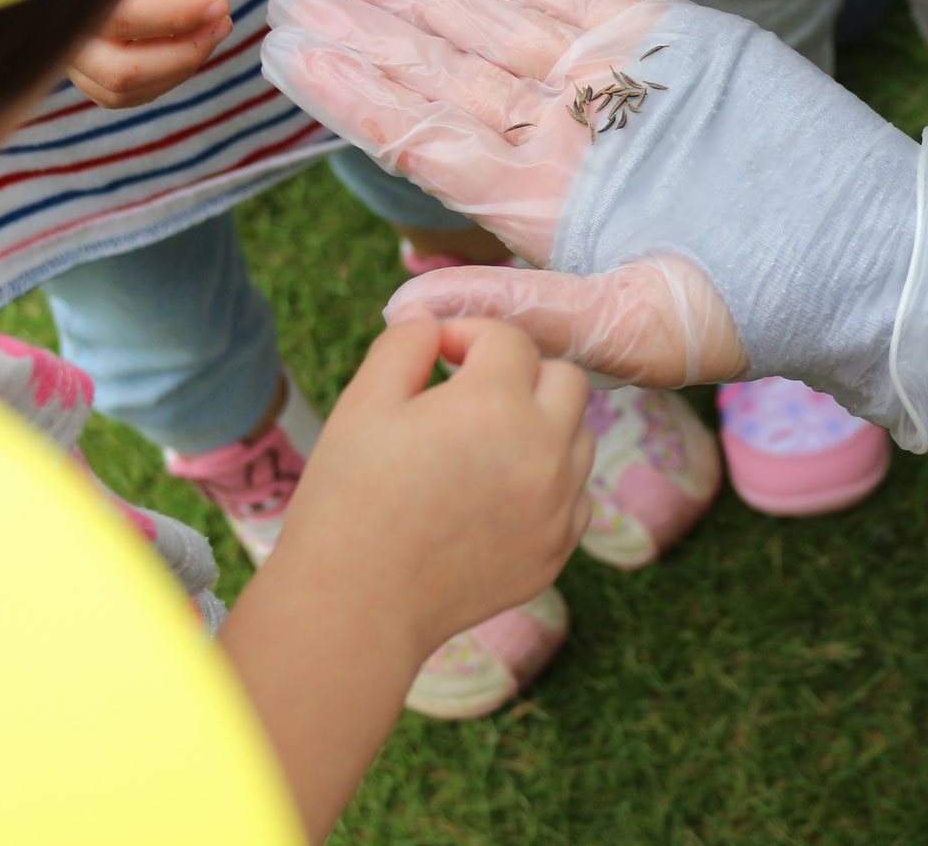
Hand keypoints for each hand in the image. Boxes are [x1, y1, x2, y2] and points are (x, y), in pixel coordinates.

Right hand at [69, 0, 230, 107]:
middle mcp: (63, 42)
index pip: (126, 19)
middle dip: (185, 51)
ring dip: (180, 66)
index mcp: (67, 2)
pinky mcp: (83, 80)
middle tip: (223, 21)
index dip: (178, 14)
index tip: (219, 1)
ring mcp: (70, 66)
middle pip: (126, 70)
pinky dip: (163, 78)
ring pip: (126, 89)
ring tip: (215, 31)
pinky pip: (123, 95)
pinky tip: (190, 47)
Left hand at [260, 0, 927, 422]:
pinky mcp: (673, 45)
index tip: (288, 58)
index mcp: (540, 207)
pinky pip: (587, 4)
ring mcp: (617, 89)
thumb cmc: (751, 311)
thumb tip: (397, 307)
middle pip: (446, 76)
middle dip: (371, 37)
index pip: (424, 141)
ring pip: (500, 33)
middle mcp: (566, 141)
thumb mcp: (625, 331)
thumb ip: (517, 308)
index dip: (356, 96)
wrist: (862, 256)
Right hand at [274, 315, 592, 659]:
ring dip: (542, 425)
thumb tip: (431, 319)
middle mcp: (543, 451)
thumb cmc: (348, 502)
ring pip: (578, 435)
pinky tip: (496, 493)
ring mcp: (558, 505)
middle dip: (521, 373)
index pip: (509, 339)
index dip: (469, 335)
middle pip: (565, 379)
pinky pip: (575, 494)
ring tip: (482, 445)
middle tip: (470, 393)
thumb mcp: (364, 404)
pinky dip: (547, 482)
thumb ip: (405, 345)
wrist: (355, 608)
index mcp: (495, 405)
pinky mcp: (557, 549)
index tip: (437, 355)